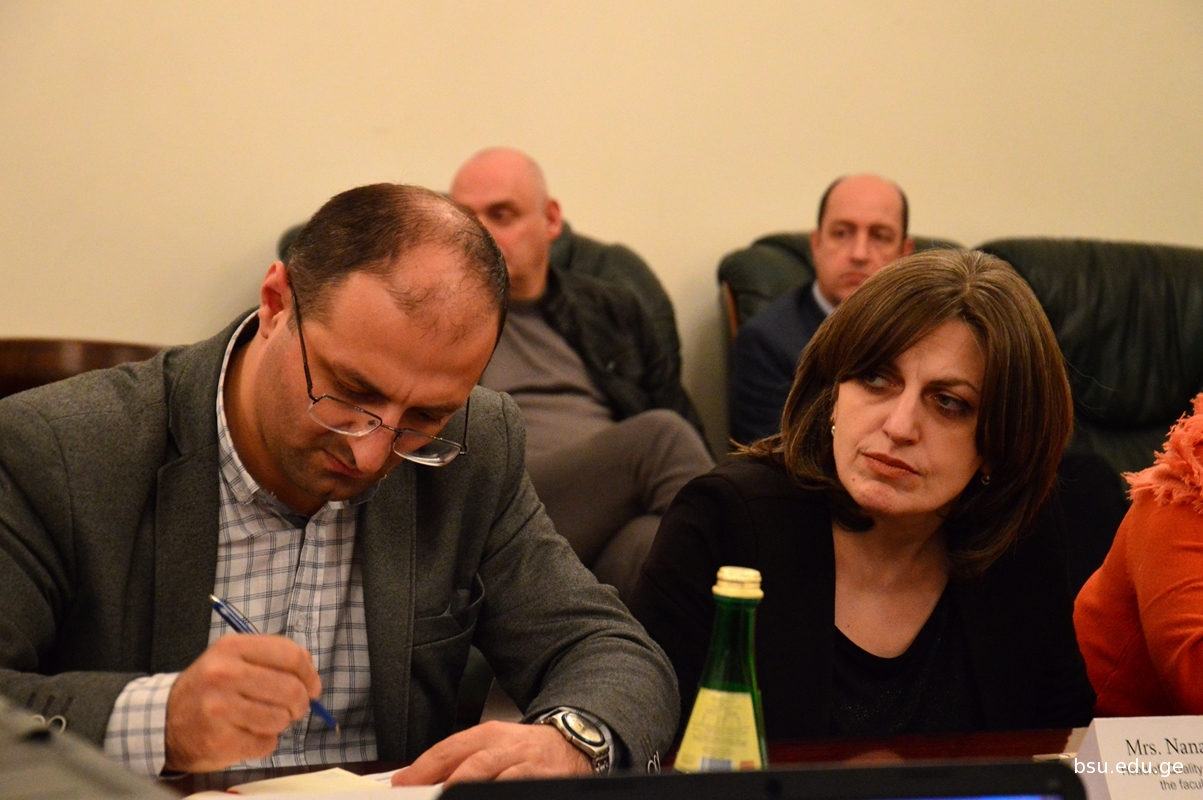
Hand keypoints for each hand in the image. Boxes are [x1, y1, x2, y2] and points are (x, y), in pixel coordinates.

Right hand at [164, 633, 321, 771]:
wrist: (162, 721)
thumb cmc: (207, 688)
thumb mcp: (231, 658)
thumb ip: (270, 658)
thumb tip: (310, 673)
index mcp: (232, 648)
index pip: (291, 656)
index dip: (309, 673)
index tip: (313, 686)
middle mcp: (224, 675)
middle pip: (291, 690)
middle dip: (301, 703)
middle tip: (296, 708)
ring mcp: (220, 709)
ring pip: (281, 718)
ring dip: (280, 723)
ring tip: (263, 719)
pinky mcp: (220, 741)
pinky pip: (266, 743)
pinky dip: (264, 742)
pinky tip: (247, 734)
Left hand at [392, 720, 591, 785]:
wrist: (573, 745)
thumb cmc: (526, 751)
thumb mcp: (493, 746)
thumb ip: (460, 761)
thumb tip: (417, 781)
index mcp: (489, 734)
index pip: (449, 749)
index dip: (422, 768)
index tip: (402, 784)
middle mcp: (507, 747)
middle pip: (471, 766)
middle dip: (446, 786)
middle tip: (425, 798)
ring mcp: (526, 765)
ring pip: (494, 779)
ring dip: (470, 791)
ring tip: (450, 798)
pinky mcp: (543, 781)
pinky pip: (518, 790)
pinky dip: (503, 794)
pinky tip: (490, 798)